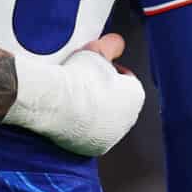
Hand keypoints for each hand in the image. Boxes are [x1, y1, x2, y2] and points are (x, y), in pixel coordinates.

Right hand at [4, 33, 143, 155]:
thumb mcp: (97, 50)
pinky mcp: (95, 149)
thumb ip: (112, 45)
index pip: (126, 80)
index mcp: (136, 95)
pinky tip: (69, 115)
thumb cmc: (78, 77)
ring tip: (73, 99)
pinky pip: (90, 135)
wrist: (55, 102)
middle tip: (82, 83)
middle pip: (116, 102)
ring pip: (104, 120)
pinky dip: (82, 127)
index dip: (109, 72)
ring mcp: (112, 136)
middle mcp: (129, 119)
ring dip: (93, 111)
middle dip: (103, 93)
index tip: (94, 69)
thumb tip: (117, 42)